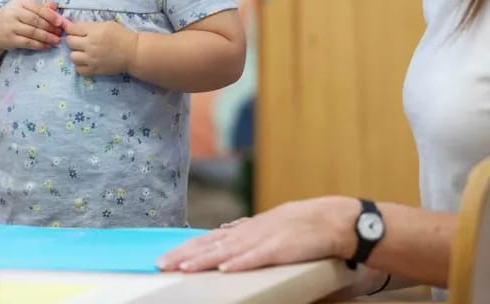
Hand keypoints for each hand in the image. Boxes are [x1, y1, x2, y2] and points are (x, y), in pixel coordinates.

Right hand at [0, 0, 63, 50]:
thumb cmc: (13, 16)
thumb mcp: (24, 8)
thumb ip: (40, 7)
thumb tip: (54, 6)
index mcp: (19, 3)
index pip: (37, 7)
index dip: (50, 15)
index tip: (60, 22)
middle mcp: (13, 13)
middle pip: (35, 20)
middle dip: (50, 27)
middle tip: (60, 32)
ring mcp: (10, 27)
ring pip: (32, 32)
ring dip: (46, 37)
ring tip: (56, 40)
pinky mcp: (10, 39)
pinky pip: (27, 42)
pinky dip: (39, 45)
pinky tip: (47, 46)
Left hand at [63, 19, 137, 75]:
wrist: (133, 52)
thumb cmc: (122, 35)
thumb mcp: (106, 24)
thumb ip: (90, 26)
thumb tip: (74, 26)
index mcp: (93, 31)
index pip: (71, 29)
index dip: (71, 28)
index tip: (74, 30)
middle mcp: (90, 45)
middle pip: (69, 42)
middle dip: (73, 40)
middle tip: (79, 41)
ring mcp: (91, 59)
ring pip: (72, 56)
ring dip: (76, 53)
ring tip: (83, 52)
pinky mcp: (94, 70)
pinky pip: (78, 69)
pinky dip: (80, 66)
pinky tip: (86, 62)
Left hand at [155, 197, 357, 272]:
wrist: (329, 219)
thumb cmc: (297, 227)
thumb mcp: (265, 228)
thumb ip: (243, 233)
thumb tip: (222, 232)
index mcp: (243, 230)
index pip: (206, 240)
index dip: (184, 249)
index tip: (163, 259)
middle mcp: (247, 232)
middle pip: (209, 245)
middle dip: (183, 255)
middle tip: (160, 265)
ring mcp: (262, 239)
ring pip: (226, 251)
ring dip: (203, 260)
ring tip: (183, 268)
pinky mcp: (280, 248)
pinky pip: (257, 257)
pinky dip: (240, 262)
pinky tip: (225, 268)